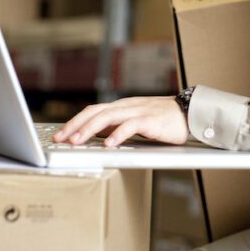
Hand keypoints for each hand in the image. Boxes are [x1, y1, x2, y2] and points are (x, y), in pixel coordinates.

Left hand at [52, 96, 188, 146]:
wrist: (190, 112)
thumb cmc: (163, 121)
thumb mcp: (136, 122)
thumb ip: (117, 127)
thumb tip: (95, 138)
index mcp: (121, 107)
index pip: (92, 111)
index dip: (74, 122)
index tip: (59, 135)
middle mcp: (126, 106)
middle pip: (95, 112)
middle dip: (75, 125)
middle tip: (60, 139)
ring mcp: (138, 111)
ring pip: (108, 116)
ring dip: (90, 129)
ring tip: (77, 141)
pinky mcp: (151, 119)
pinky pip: (131, 125)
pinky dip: (118, 134)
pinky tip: (109, 144)